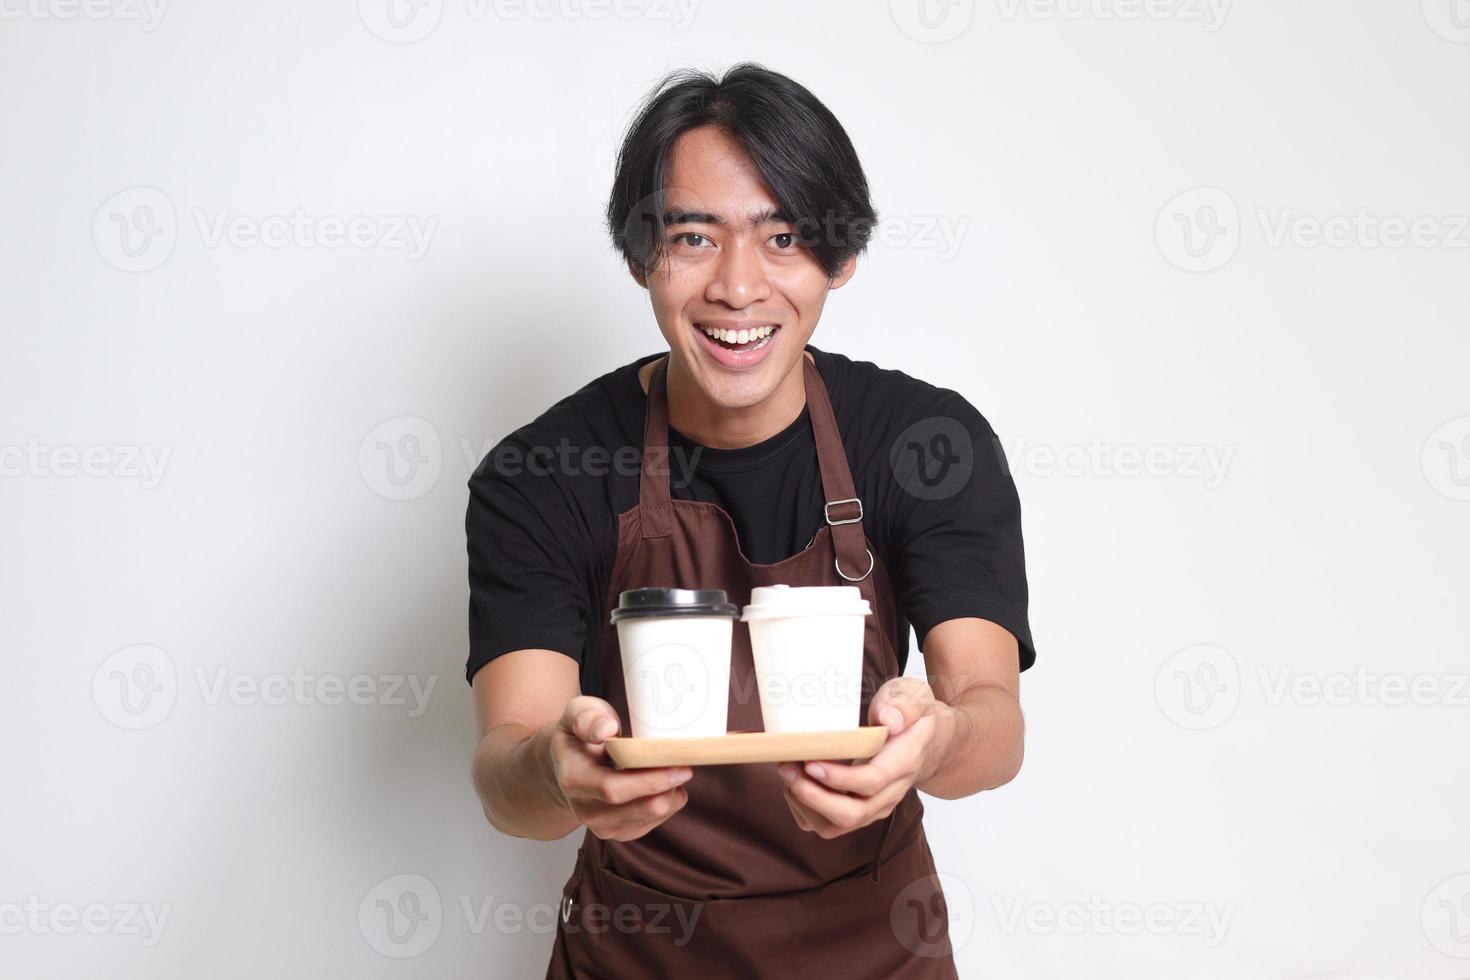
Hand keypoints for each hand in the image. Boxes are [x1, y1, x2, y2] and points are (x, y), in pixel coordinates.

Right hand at [548, 696, 692, 841]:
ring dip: (671, 791)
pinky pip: (657, 820)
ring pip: (654, 814)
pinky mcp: (621, 832)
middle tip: (685, 762)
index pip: (614, 788)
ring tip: (666, 766)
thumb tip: (606, 729)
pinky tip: (660, 781)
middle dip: (670, 785)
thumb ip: (588, 717)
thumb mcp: (577, 713)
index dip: (651, 780)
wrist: (569, 764)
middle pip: (643, 806)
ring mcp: (602, 826)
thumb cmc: (580, 734)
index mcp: (573, 779)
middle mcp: (585, 810)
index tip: (679, 764)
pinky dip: (668, 800)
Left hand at [776, 678, 949, 838]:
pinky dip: (804, 810)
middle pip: (852, 814)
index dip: (839, 778)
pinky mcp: (858, 812)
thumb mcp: (913, 697)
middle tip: (788, 767)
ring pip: (835, 825)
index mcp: (903, 762)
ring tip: (788, 771)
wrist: (924, 740)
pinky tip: (796, 782)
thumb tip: (888, 720)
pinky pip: (827, 825)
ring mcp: (874, 807)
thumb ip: (902, 705)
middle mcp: (890, 793)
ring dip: (804, 804)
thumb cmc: (911, 716)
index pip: (872, 781)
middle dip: (813, 796)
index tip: (811, 762)